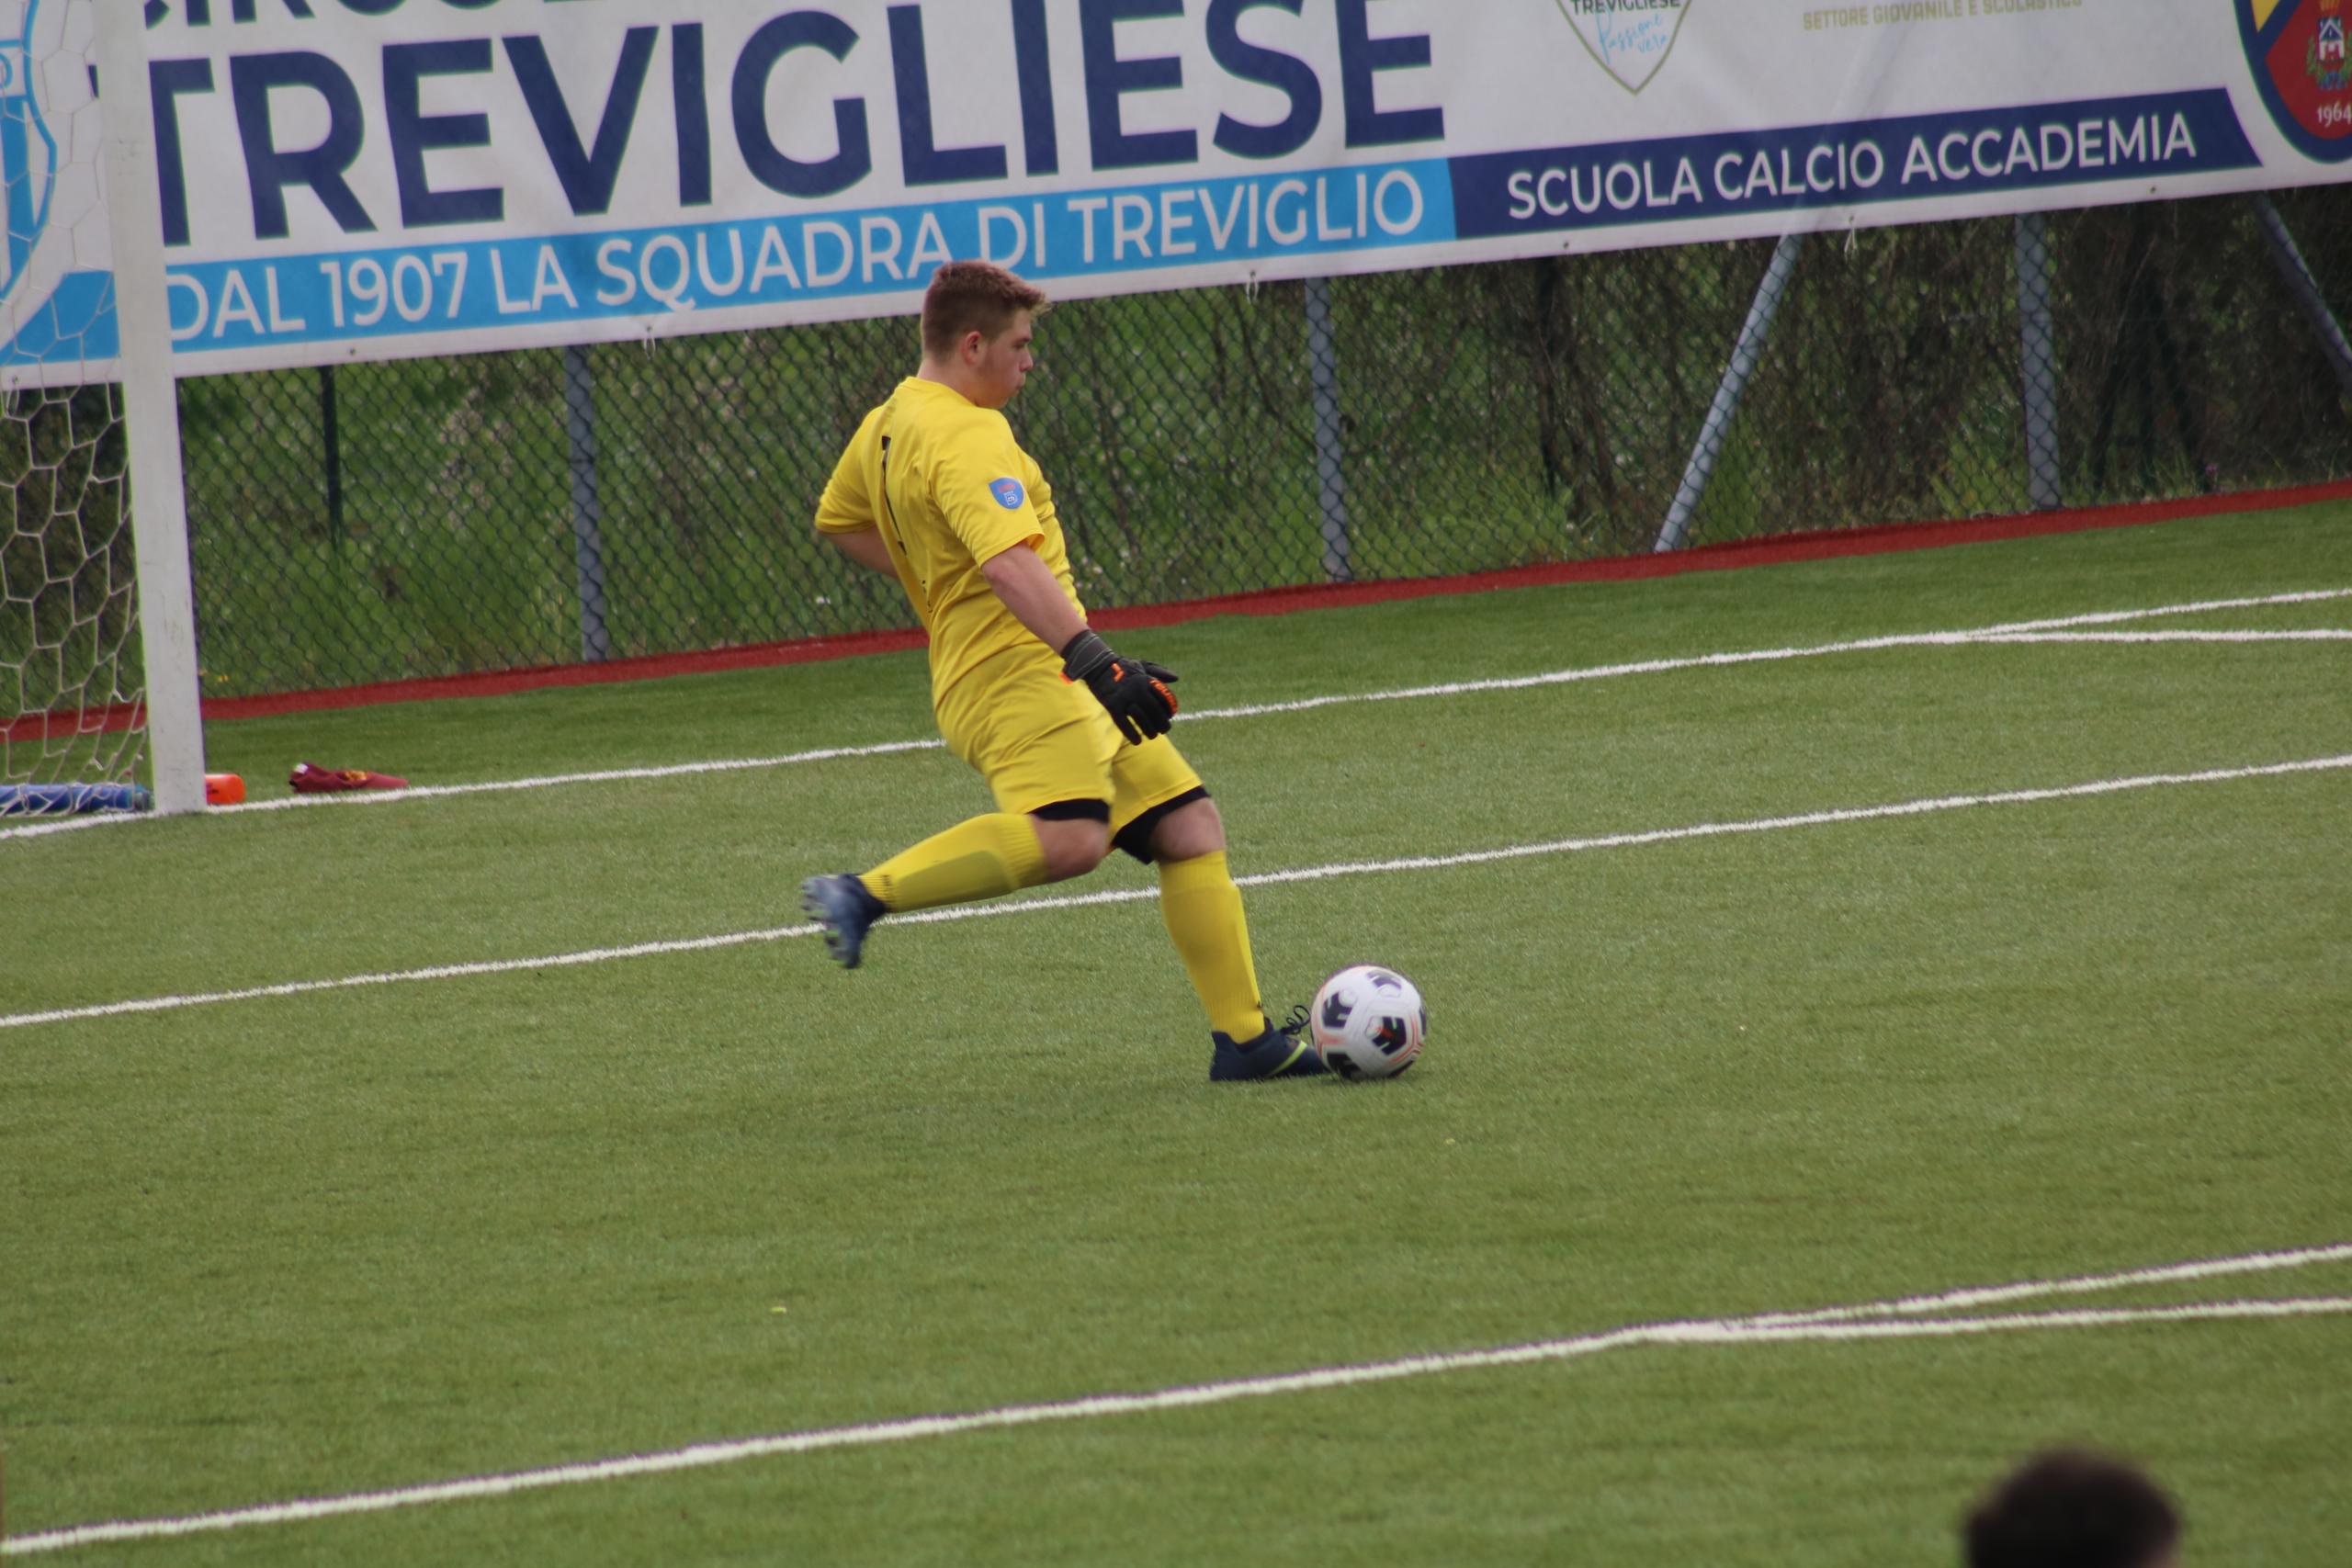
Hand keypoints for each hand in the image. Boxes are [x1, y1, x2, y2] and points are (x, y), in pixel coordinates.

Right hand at [1061, 629, 1178, 743]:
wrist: (1098, 666)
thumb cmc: (1122, 666)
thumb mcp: (1142, 665)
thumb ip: (1159, 671)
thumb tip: (1176, 678)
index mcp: (1146, 680)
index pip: (1164, 698)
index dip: (1170, 709)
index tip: (1170, 716)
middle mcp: (1137, 689)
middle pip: (1155, 712)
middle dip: (1162, 723)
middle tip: (1164, 730)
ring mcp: (1124, 698)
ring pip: (1141, 720)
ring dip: (1149, 731)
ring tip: (1152, 736)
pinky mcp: (1112, 706)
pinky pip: (1124, 724)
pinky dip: (1132, 734)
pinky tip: (1137, 741)